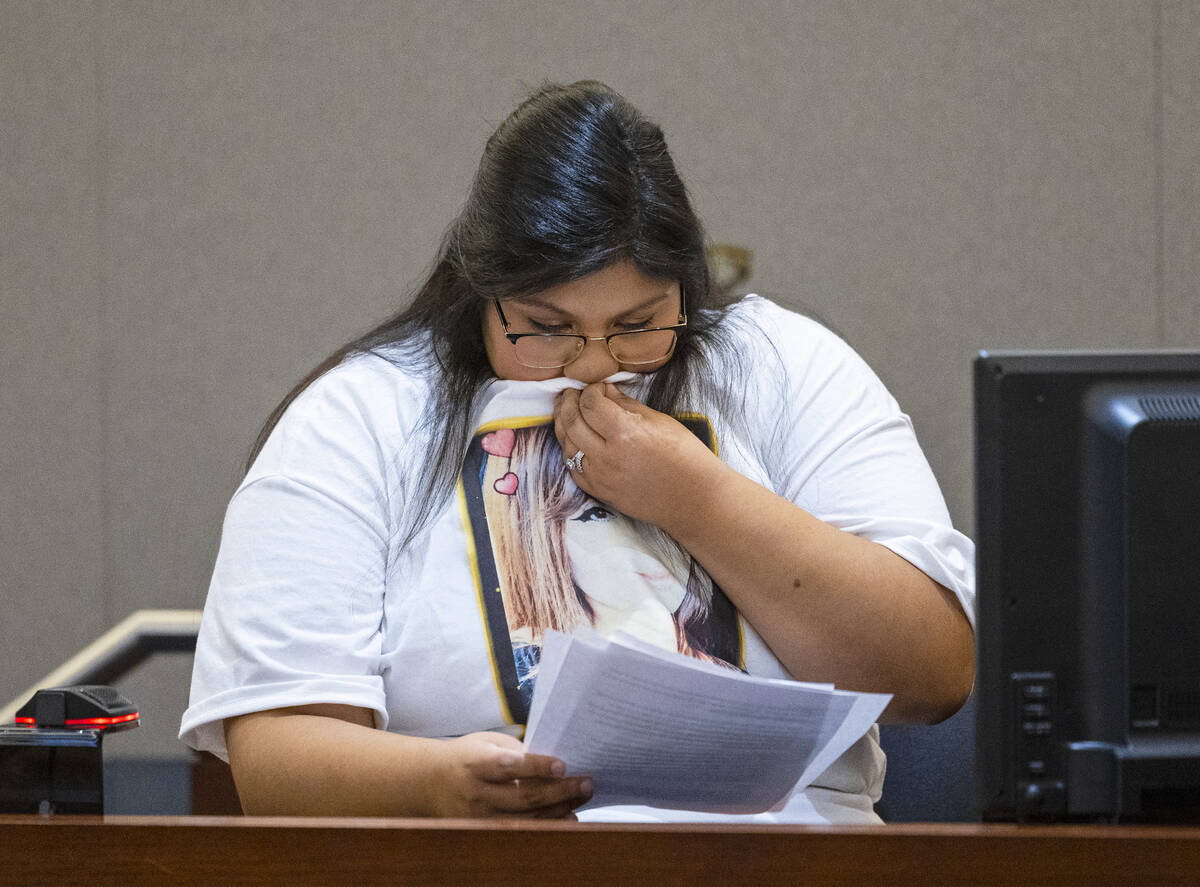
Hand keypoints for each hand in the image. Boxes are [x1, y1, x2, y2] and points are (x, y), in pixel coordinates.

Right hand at [429, 731, 591, 818]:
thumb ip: (516, 750)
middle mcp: (477, 793)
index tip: (562, 765)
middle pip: (523, 797)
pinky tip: (567, 818)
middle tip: (586, 783)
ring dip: (559, 810)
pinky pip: (522, 831)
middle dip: (559, 791)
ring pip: (526, 818)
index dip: (536, 766)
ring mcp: (480, 817)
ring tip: (582, 798)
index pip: (509, 766)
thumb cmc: (467, 756)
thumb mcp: (487, 742)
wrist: (430, 782)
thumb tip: (554, 763)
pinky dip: (547, 825)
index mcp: (476, 763)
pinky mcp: (485, 831)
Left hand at [554, 382, 724, 525]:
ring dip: (564, 425)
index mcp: (625, 433)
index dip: (590, 390)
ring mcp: (600, 476)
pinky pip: (572, 468)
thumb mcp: (658, 420)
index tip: (597, 387)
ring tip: (567, 412)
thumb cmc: (684, 455)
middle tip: (571, 393)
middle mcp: (607, 456)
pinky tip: (573, 439)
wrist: (693, 497)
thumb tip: (605, 390)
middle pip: (572, 421)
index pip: (590, 404)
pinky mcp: (599, 491)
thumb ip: (626, 404)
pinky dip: (569, 450)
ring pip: (567, 445)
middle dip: (568, 402)